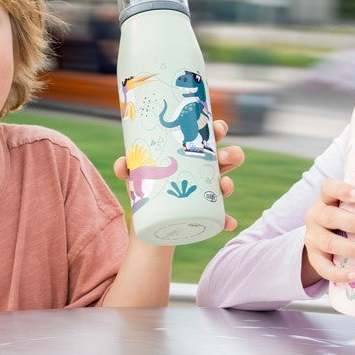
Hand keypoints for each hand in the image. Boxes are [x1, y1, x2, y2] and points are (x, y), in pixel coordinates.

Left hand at [111, 120, 244, 233]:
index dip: (219, 131)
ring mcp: (208, 194)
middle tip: (221, 155)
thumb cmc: (148, 190)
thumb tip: (122, 164)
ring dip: (230, 184)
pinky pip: (221, 217)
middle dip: (231, 154)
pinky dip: (226, 220)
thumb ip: (127, 168)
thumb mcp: (136, 177)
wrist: (149, 225)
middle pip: (226, 159)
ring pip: (227, 185)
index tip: (218, 128)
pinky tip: (228, 223)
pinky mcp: (206, 215)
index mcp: (192, 156)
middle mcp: (205, 173)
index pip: (210, 139)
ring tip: (225, 186)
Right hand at [302, 179, 354, 289]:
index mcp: (326, 200)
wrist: (323, 243)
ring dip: (352, 248)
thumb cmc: (347, 221)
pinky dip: (339, 273)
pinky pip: (324, 268)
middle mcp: (316, 216)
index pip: (328, 188)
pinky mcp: (314, 259)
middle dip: (354, 222)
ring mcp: (312, 238)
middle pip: (330, 217)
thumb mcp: (352, 210)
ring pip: (328, 242)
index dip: (342, 190)